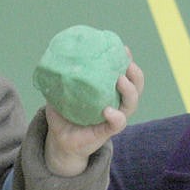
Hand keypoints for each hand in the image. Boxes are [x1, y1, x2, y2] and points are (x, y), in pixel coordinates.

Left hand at [43, 55, 143, 176]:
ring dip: (130, 91)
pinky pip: (118, 123)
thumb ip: (59, 80)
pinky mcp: (107, 132)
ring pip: (131, 104)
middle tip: (127, 64)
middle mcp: (115, 103)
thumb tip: (54, 61)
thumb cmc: (63, 115)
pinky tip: (108, 110)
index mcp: (107, 91)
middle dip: (135, 74)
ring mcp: (113, 117)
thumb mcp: (60, 94)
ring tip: (120, 80)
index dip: (126, 62)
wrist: (60, 140)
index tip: (123, 49)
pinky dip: (116, 116)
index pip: (124, 74)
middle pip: (136, 87)